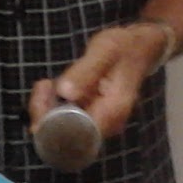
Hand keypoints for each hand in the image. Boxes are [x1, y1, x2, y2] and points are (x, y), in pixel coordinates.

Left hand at [28, 23, 169, 140]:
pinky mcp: (90, 119)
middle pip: (65, 136)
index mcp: (112, 112)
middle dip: (45, 113)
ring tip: (46, 84)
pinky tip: (51, 88)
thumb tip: (65, 92)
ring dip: (46, 109)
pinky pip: (64, 121)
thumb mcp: (105, 50)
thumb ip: (87, 71)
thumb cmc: (122, 47)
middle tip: (44, 85)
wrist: (138, 49)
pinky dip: (52, 107)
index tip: (47, 94)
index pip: (76, 132)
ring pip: (61, 130)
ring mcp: (98, 124)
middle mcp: (106, 125)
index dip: (52, 121)